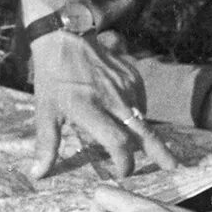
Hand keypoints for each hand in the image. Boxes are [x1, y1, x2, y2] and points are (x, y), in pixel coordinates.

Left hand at [28, 31, 179, 178]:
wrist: (65, 36)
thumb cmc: (52, 76)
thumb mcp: (45, 110)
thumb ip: (46, 145)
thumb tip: (38, 175)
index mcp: (89, 108)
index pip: (117, 141)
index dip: (124, 161)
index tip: (122, 173)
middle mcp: (112, 98)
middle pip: (142, 131)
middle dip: (159, 152)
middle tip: (173, 167)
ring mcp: (125, 85)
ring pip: (142, 117)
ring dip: (144, 134)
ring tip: (149, 147)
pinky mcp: (132, 75)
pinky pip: (140, 101)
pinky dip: (138, 113)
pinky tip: (129, 119)